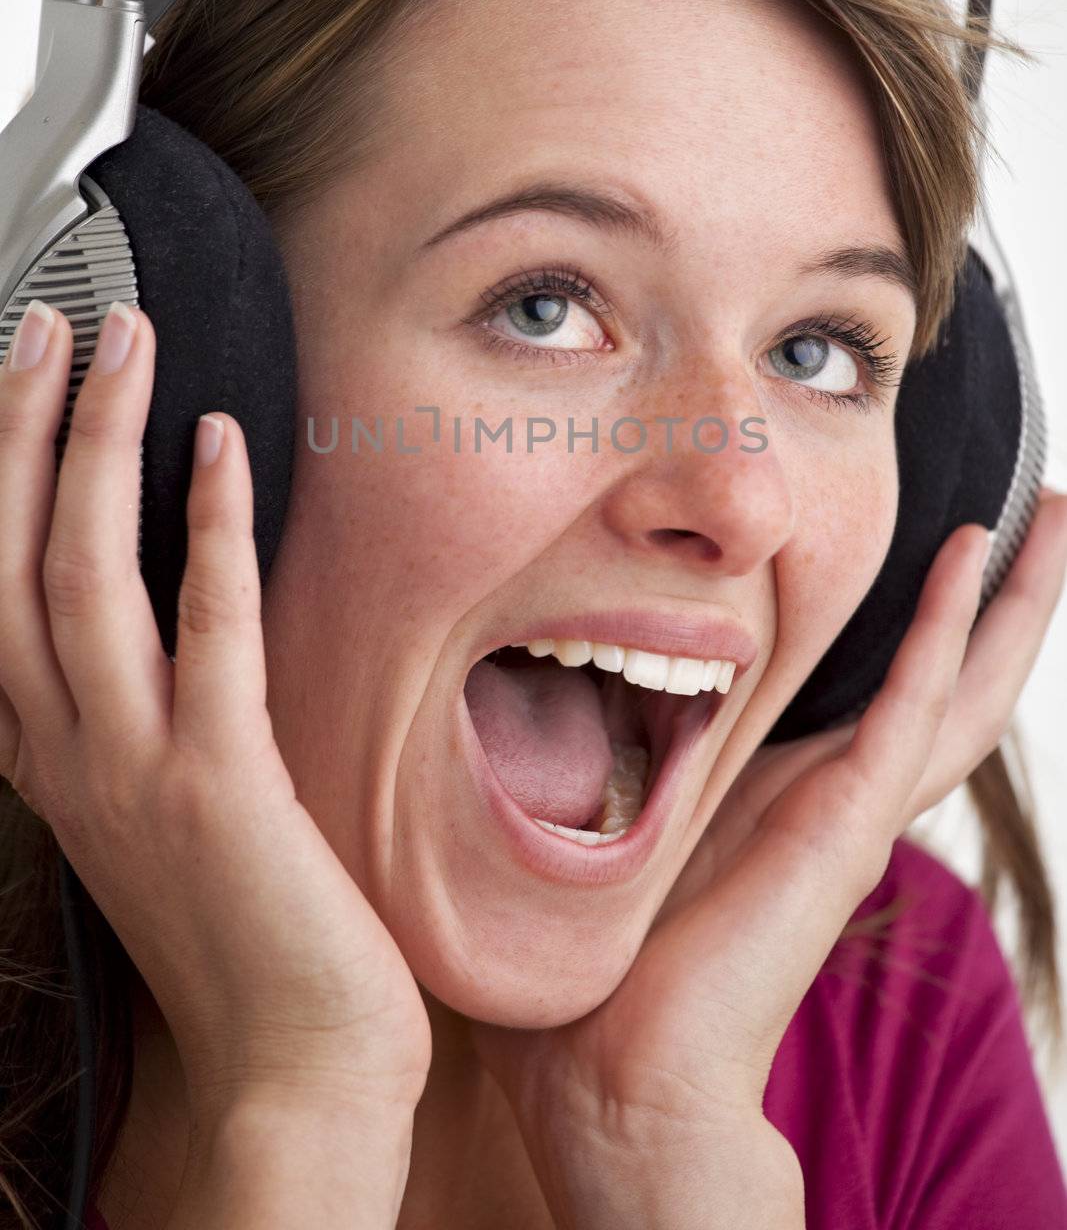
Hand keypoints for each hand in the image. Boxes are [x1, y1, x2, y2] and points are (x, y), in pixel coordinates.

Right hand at [0, 300, 431, 1127]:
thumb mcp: (158, 807)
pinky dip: (205, 530)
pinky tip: (220, 450)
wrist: (292, 1062)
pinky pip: (209, 630)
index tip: (22, 385)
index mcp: (55, 760)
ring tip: (126, 350)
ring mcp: (137, 769)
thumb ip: (141, 712)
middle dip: (27, 434)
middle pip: (15, 564)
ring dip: (97, 451)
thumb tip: (166, 606)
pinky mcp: (221, 783)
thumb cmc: (240, 930)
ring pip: (83, 580)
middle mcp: (71, 757)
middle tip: (57, 329)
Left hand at [469, 489, 1066, 1216]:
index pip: (881, 690)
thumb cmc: (601, 971)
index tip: (937, 537)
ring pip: (959, 683)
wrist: (616, 1078)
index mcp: (789, 795)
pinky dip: (946, 627)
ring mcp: (851, 809)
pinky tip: (972, 554)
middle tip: (1043, 508)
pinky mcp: (844, 824)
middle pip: (950, 677)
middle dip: (1000, 595)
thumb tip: (543, 684)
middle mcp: (838, 795)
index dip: (922, 618)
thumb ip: (613, 763)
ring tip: (1051, 513)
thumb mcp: (615, 826)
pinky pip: (910, 704)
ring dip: (1006, 597)